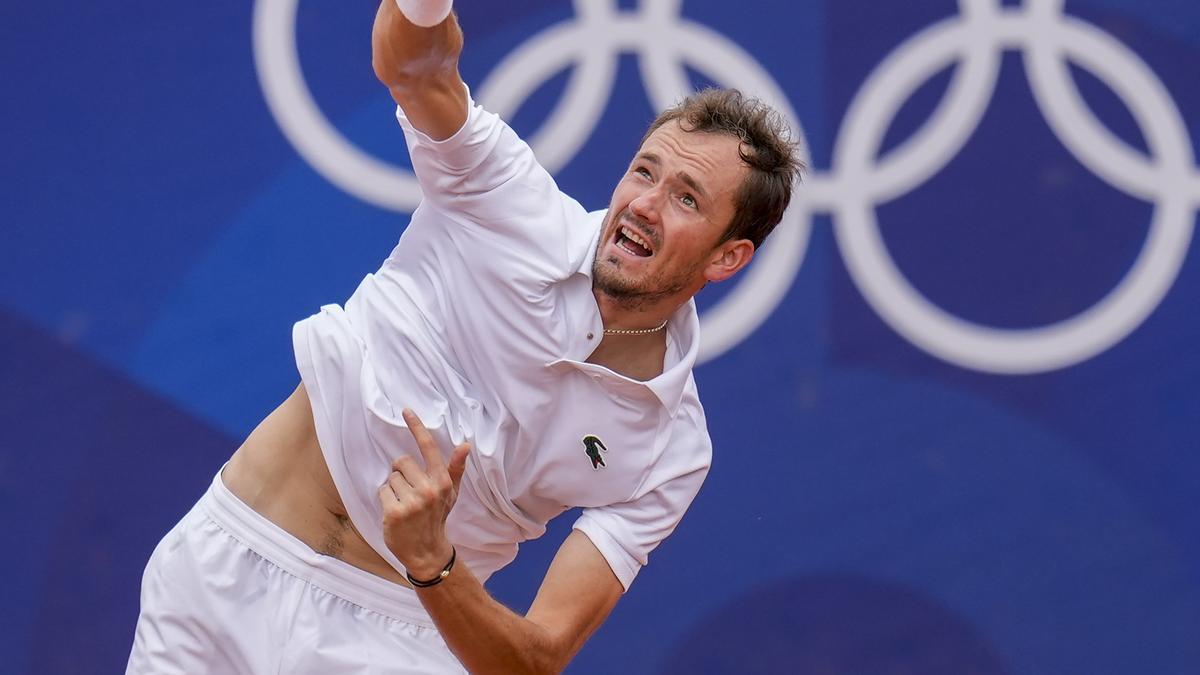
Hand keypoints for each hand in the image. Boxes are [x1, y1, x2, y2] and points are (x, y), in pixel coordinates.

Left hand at [377, 408, 470, 579]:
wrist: (427, 551)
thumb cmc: (437, 517)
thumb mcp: (450, 493)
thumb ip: (455, 468)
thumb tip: (465, 445)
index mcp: (442, 481)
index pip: (428, 448)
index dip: (417, 427)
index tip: (407, 410)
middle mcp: (428, 489)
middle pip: (401, 461)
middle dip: (401, 473)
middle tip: (409, 491)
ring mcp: (411, 502)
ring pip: (390, 478)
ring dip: (393, 489)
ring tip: (403, 504)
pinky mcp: (394, 512)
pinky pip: (382, 491)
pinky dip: (385, 500)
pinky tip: (395, 513)